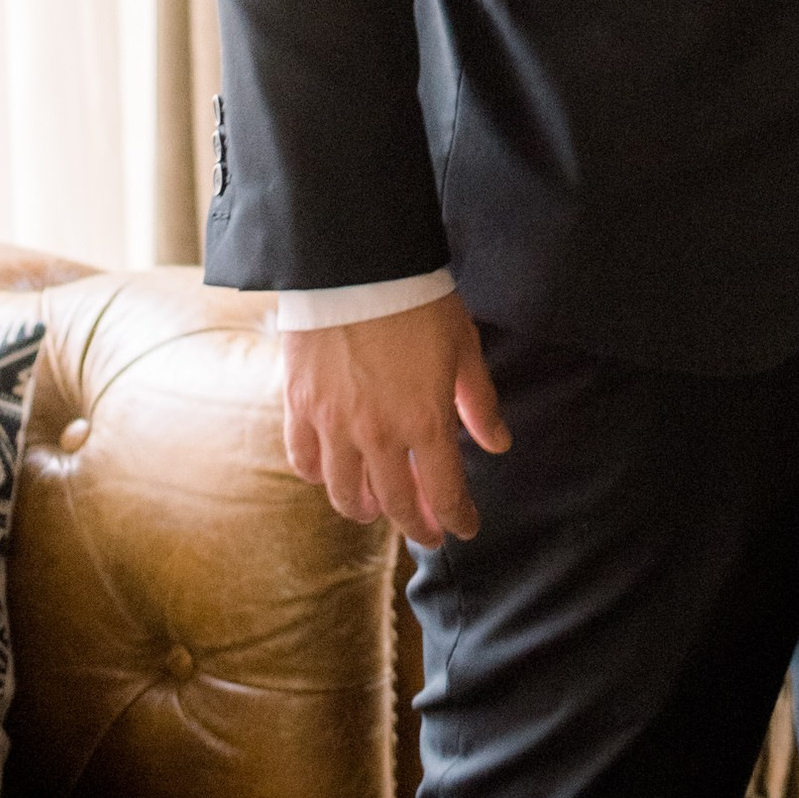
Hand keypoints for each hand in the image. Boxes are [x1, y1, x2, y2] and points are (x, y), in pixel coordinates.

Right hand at [280, 293, 509, 547]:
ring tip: (375, 509)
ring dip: (363, 509)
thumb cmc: (419, 300)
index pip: (444, 492)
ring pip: (343, 491)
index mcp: (425, 421)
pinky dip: (317, 476)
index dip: (457, 518)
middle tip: (426, 533)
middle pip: (394, 503)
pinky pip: (303, 459)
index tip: (464, 529)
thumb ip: (479, 403)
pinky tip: (329, 475)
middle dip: (415, 525)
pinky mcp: (300, 405)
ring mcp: (334, 424)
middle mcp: (378, 435)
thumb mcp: (464, 347)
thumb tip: (498, 444)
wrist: (359, 264)